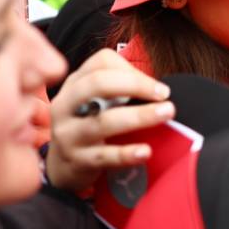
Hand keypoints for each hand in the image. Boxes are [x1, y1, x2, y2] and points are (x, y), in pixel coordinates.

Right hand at [46, 49, 174, 191]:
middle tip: (164, 94)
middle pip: (97, 84)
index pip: (102, 62)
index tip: (158, 87)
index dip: (133, 71)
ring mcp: (69, 134)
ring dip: (139, 116)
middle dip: (135, 85)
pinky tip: (145, 151)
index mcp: (75, 84)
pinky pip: (104, 156)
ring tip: (166, 113)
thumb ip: (121, 89)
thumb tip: (159, 91)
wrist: (62, 166)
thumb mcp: (96, 101)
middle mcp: (66, 105)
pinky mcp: (77, 161)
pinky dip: (127, 153)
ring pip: (103, 121)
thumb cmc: (89, 125)